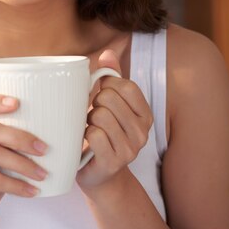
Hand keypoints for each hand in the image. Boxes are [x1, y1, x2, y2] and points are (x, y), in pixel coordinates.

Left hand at [76, 49, 153, 190]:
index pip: (126, 85)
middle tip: (92, 117)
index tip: (100, 95)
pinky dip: (83, 135)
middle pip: (108, 98)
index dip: (107, 85)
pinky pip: (93, 135)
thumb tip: (108, 52)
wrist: (98, 175)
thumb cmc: (102, 135)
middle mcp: (143, 132)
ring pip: (99, 116)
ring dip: (87, 121)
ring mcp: (130, 149)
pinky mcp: (113, 162)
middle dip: (93, 104)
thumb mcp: (109, 105)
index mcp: (145, 115)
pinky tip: (86, 143)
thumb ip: (111, 78)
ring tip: (89, 130)